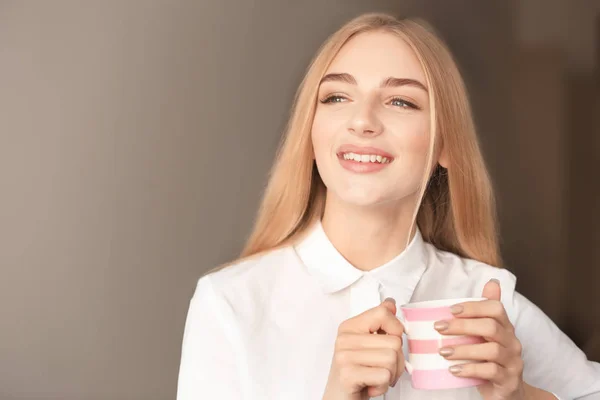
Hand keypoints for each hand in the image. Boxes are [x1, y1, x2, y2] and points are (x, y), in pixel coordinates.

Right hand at [322, 298, 404, 399]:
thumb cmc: (355, 374)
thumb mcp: (367, 345)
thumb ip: (379, 323)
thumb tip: (389, 303)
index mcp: (349, 327)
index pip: (383, 313)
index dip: (396, 329)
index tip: (389, 341)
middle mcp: (344, 339)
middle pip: (394, 341)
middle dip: (395, 361)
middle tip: (380, 368)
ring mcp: (344, 356)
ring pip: (391, 358)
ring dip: (390, 375)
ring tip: (374, 377)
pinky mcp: (348, 374)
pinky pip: (384, 375)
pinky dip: (382, 386)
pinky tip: (370, 386)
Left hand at [434, 280, 525, 399]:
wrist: (508, 392)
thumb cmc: (491, 360)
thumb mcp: (486, 336)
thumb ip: (484, 312)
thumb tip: (491, 282)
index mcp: (505, 327)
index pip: (496, 308)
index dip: (473, 307)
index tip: (451, 310)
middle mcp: (512, 342)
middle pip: (491, 327)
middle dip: (462, 326)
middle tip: (439, 328)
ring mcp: (512, 362)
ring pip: (491, 350)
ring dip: (463, 349)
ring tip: (443, 352)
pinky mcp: (509, 381)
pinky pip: (490, 372)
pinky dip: (470, 369)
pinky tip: (454, 369)